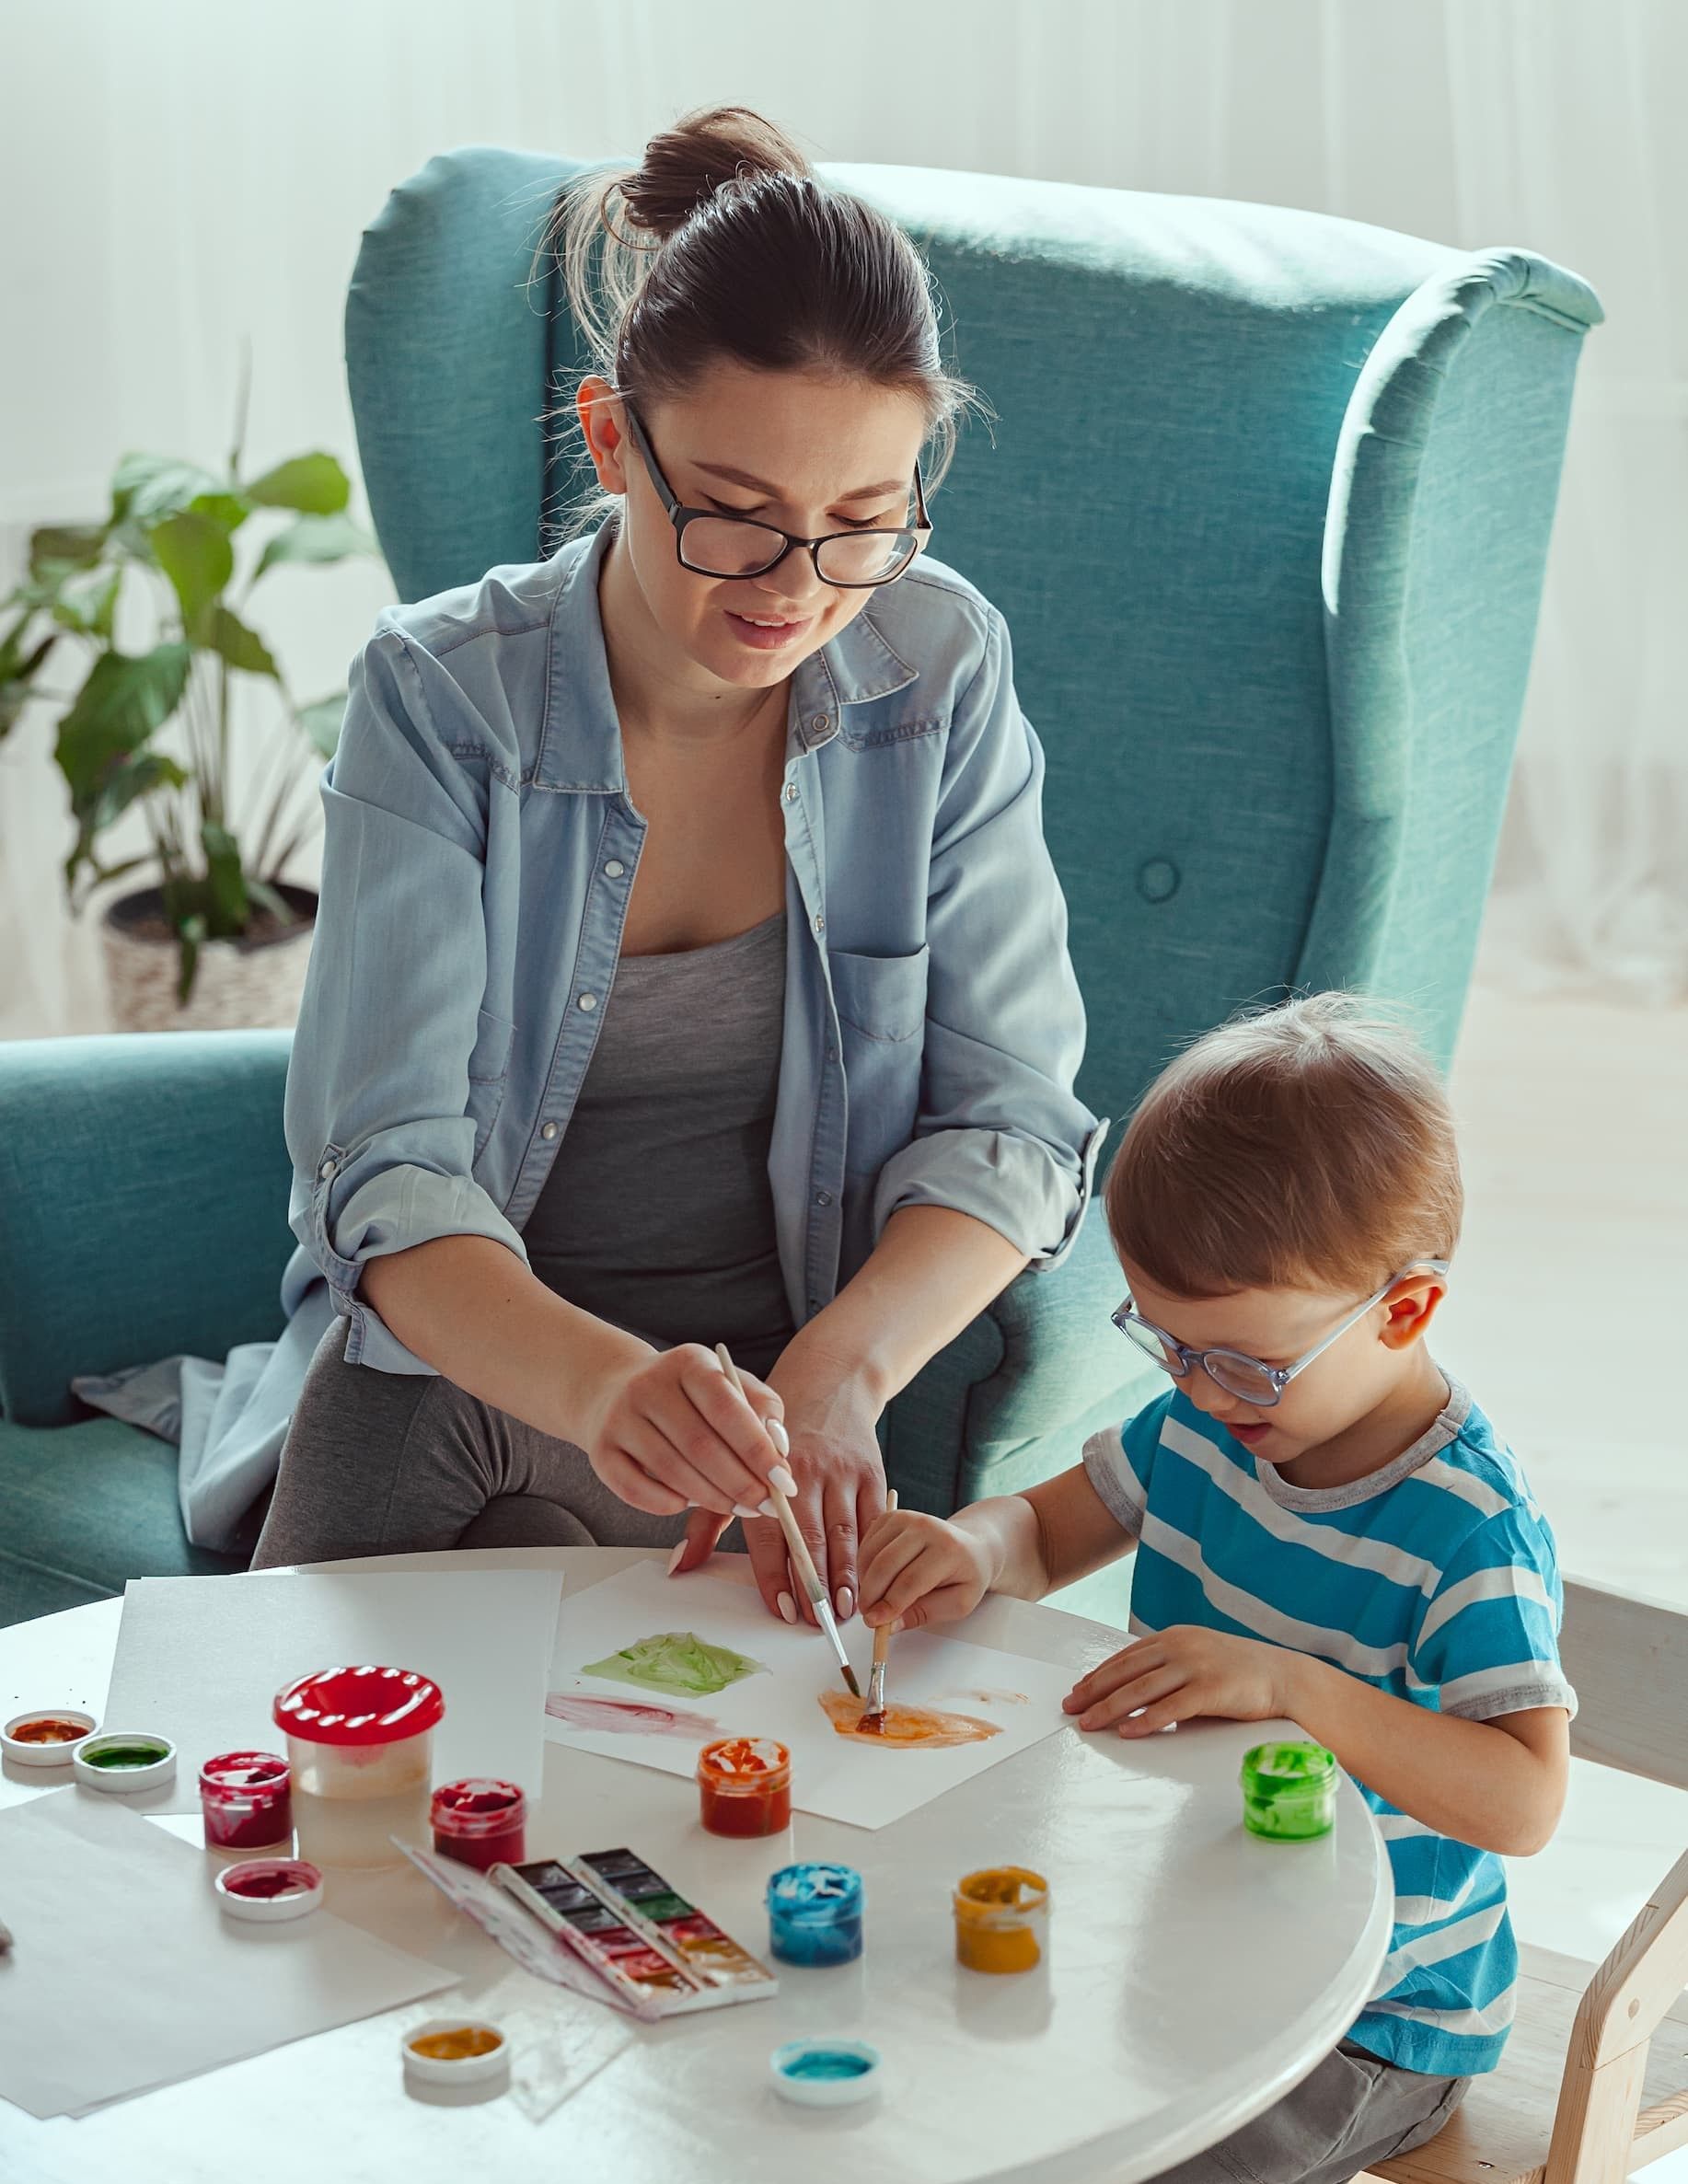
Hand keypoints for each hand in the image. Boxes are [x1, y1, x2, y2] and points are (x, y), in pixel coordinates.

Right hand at [579, 1344, 786, 1520]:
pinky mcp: (600, 1450)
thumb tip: (780, 1447)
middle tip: (766, 1505)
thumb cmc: (685, 1392)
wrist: (612, 1388)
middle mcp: (648, 1385)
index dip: (757, 1449)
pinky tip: (689, 1504)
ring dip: (711, 1498)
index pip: (726, 1407)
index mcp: (688, 1363)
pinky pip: (636, 1489)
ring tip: (738, 1507)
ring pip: (671, 1471)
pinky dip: (667, 1504)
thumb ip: (761, 1407)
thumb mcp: (726, 1383)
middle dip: (740, 1483)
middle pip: (700, 1445)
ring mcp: (619, 1418)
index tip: (783, 1481)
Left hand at [673, 1349, 884, 1622]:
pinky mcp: (873, 1472)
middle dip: (813, 1586)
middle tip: (815, 1622)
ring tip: (845, 1610)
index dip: (776, 1575)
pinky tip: (869, 1579)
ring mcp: (843, 1472)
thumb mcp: (731, 1465)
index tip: (781, 1610)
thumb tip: (679, 1566)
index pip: (769, 1533)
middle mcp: (806, 1470)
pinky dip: (872, 1552)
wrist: (828, 1386)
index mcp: (764, 1471)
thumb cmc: (770, 1438)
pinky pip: (875, 1520)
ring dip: (846, 1576)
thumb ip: (708, 1519)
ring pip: (846, 1534)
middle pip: (810, 1538)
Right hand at [860, 1511, 995, 1631]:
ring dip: (865, 1582)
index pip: (910, 1581)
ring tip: (872, 1600)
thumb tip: (890, 1625)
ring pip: (871, 1554)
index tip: (876, 1622)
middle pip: (885, 1565)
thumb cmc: (967, 1575)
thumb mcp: (957, 1604)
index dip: (889, 1605)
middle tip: (868, 1615)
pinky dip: (864, 1566)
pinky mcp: (892, 1517)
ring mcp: (907, 1519)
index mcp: (948, 1549)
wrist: (973, 1546)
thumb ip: (923, 1614)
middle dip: (871, 1595)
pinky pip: (867, 1544)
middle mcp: (926, 1527)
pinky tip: (874, 1580)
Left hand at [1063, 1626, 1293, 1736]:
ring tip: (1089, 1723)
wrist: (1283, 1676)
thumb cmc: (1237, 1672)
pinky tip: (1128, 1731)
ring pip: (1142, 1689)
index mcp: (1173, 1637)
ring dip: (1111, 1707)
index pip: (1126, 1657)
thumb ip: (1167, 1669)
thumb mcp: (1196, 1658)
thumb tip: (1129, 1692)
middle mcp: (1181, 1647)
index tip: (1077, 1691)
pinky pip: (1172, 1708)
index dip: (1098, 1675)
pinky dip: (1147, 1720)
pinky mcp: (1212, 1690)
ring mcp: (1196, 1666)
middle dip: (1094, 1691)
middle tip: (1071, 1708)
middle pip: (1127, 1671)